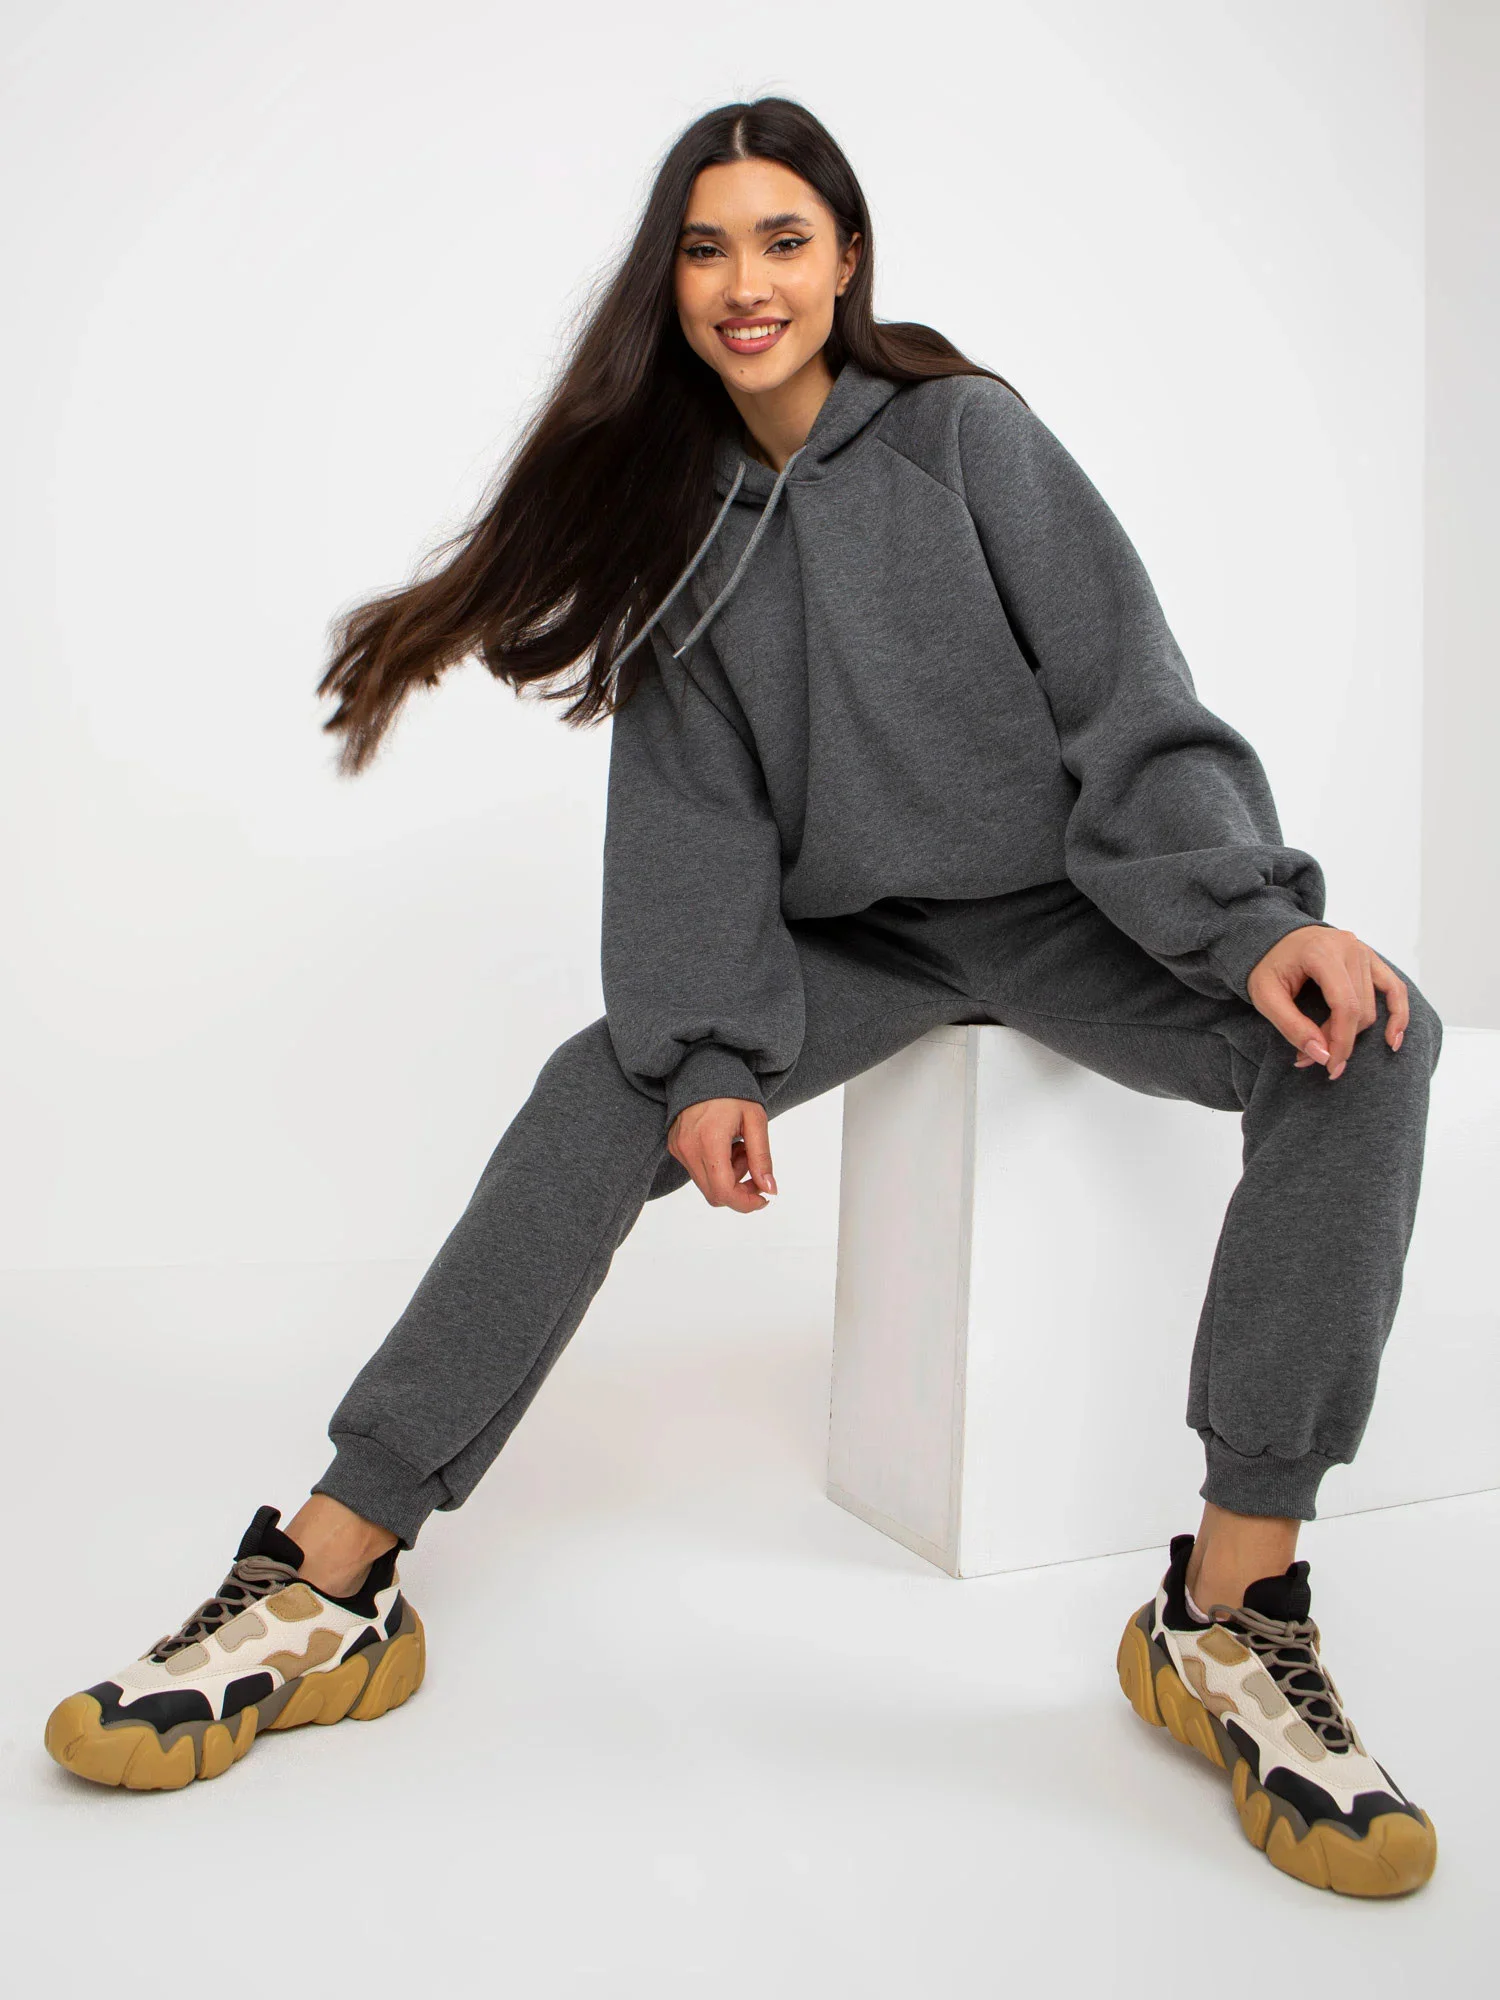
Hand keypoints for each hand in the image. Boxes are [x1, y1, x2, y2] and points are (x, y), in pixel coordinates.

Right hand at [667, 1097, 777, 1211]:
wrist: (703, 1069)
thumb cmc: (733, 1091)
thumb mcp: (756, 1120)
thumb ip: (762, 1157)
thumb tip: (769, 1189)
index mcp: (709, 1141)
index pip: (723, 1191)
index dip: (746, 1203)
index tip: (764, 1198)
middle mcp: (688, 1148)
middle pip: (715, 1194)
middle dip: (740, 1189)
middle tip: (754, 1166)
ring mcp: (678, 1149)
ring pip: (707, 1185)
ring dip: (729, 1177)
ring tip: (739, 1147)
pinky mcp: (675, 1148)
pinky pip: (698, 1173)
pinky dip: (717, 1168)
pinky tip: (725, 1145)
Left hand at [1245, 925, 1408, 1079]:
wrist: (1270, 937)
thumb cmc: (1265, 965)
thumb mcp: (1265, 997)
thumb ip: (1291, 1026)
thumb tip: (1322, 1056)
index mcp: (1322, 952)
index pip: (1345, 1005)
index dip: (1341, 1041)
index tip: (1331, 1067)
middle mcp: (1349, 947)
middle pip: (1359, 1009)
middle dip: (1339, 1039)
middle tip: (1312, 1054)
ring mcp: (1363, 950)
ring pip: (1372, 1006)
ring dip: (1352, 1032)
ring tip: (1326, 1044)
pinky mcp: (1370, 957)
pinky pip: (1394, 988)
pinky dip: (1398, 1014)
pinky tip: (1393, 1039)